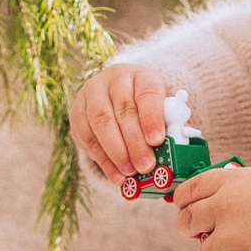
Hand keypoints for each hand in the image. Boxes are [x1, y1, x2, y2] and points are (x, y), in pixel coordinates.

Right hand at [70, 62, 170, 191]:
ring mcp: (91, 94)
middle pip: (123, 110)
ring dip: (117, 152)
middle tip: (146, 165)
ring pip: (101, 122)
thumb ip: (167, 125)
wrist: (116, 95)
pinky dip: (103, 160)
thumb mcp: (161, 108)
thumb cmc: (146, 107)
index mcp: (141, 75)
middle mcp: (114, 79)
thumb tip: (173, 150)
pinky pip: (88, 137)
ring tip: (130, 172)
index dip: (152, 117)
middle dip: (135, 142)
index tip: (157, 140)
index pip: (147, 93)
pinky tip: (116, 175)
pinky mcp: (77, 113)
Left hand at [173, 164, 250, 250]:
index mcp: (232, 181)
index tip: (182, 208)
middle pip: (187, 221)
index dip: (183, 201)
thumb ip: (243, 192)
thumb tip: (227, 204)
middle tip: (198, 237)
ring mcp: (228, 237)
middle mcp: (223, 207)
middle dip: (189, 231)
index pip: (192, 188)